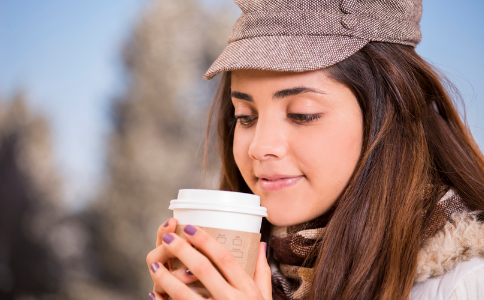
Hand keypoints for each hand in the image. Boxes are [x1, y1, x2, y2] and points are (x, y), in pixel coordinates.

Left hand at [148, 224, 271, 299]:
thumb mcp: (264, 298)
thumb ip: (262, 272)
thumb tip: (260, 244)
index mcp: (248, 290)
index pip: (225, 258)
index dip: (206, 241)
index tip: (190, 228)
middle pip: (203, 269)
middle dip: (182, 250)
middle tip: (167, 238)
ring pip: (186, 293)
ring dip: (166, 277)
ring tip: (155, 264)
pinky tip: (156, 295)